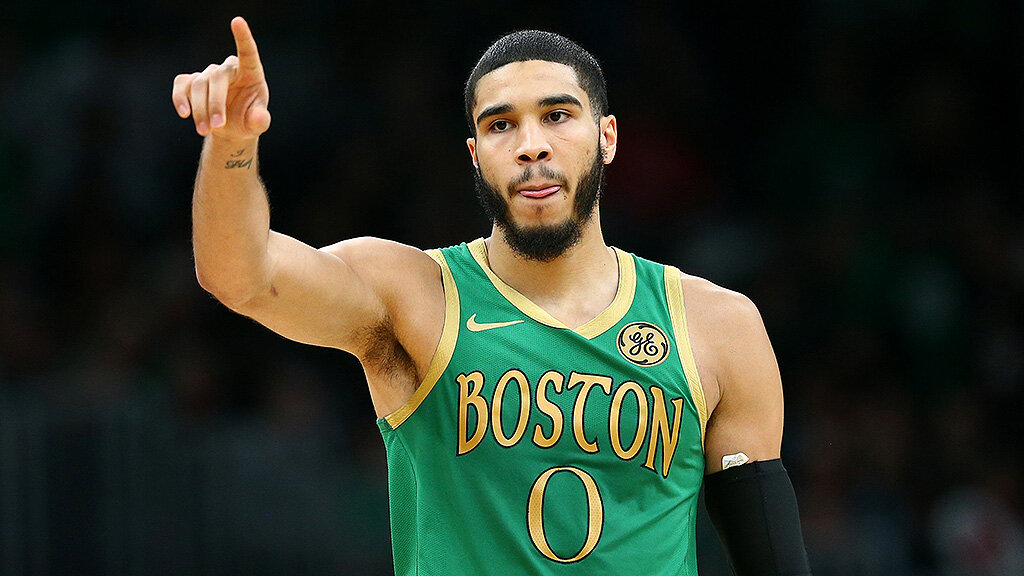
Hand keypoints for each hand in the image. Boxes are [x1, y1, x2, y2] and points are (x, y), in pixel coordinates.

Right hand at [172, 17, 270, 140]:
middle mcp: (229, 68)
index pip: (248, 52)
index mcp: (250, 72)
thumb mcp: (257, 124)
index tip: (237, 21)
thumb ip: (260, 120)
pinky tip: (184, 114)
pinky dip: (179, 99)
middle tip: (217, 127)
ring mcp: (208, 74)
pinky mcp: (191, 82)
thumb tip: (260, 118)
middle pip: (216, 78)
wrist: (230, 129)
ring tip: (205, 131)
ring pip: (198, 85)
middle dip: (215, 104)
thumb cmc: (248, 120)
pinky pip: (181, 85)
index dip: (243, 37)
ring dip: (200, 110)